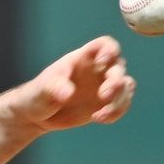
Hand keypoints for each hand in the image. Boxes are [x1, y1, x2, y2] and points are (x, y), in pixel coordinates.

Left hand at [12, 36, 135, 132]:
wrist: (38, 115)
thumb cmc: (38, 95)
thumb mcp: (42, 89)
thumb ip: (54, 88)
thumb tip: (67, 94)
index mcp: (83, 58)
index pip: (105, 45)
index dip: (110, 50)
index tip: (102, 62)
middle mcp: (98, 70)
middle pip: (119, 68)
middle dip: (116, 82)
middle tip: (104, 96)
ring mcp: (104, 86)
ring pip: (126, 86)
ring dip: (119, 101)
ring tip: (99, 116)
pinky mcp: (106, 103)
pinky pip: (122, 104)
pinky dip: (116, 112)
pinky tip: (98, 119)